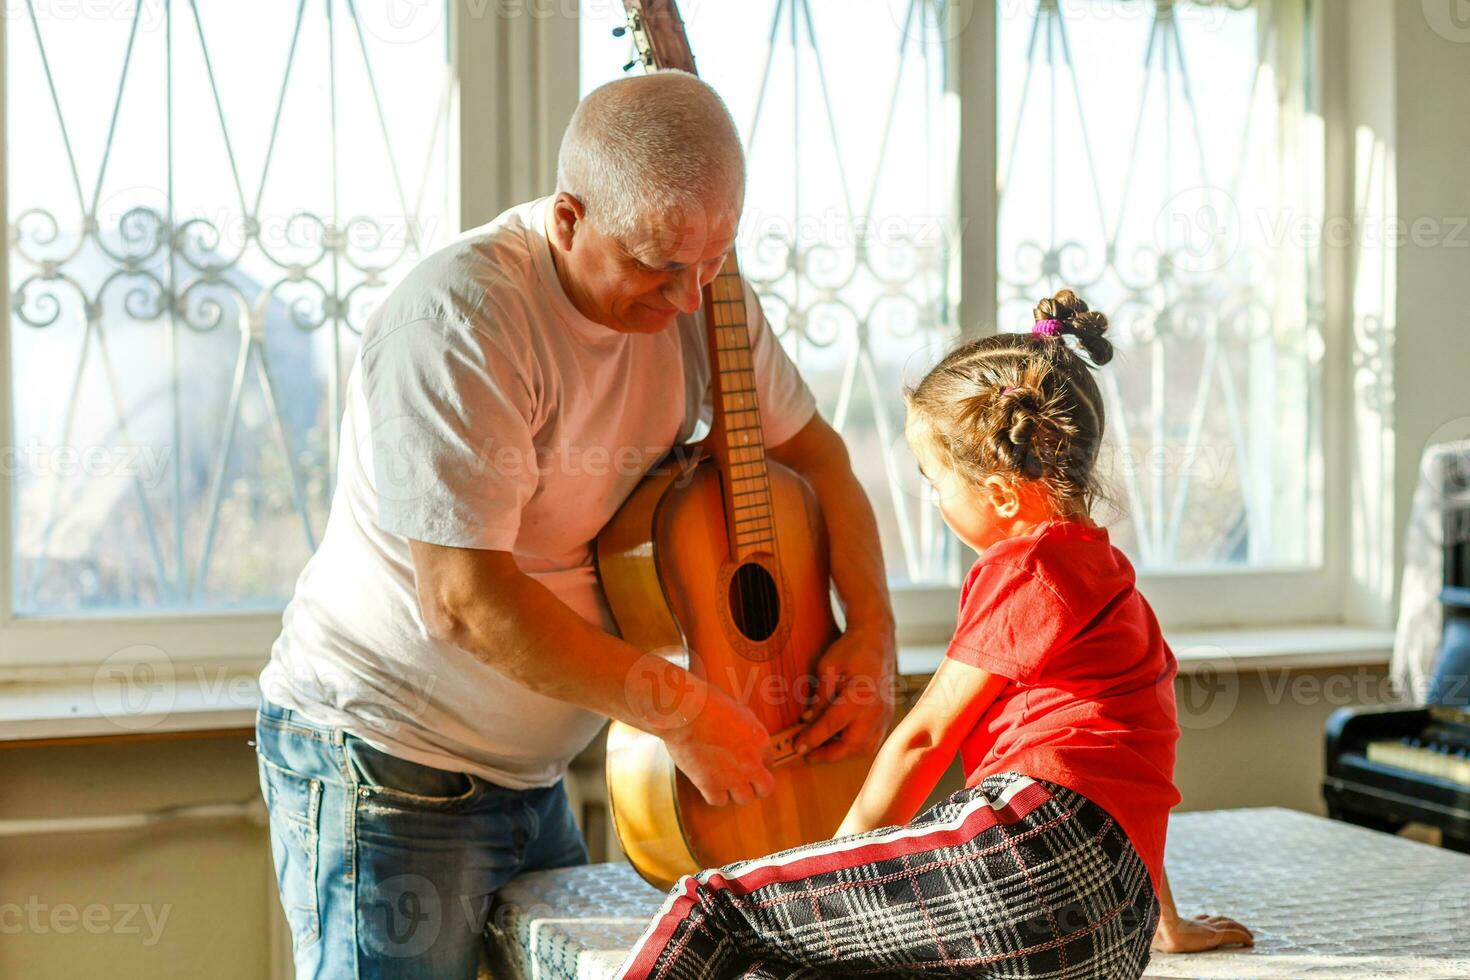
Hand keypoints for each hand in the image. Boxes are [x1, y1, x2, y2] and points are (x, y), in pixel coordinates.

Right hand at [663, 683, 775, 807]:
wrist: (686, 713)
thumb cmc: (708, 703)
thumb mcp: (738, 709)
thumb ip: (746, 725)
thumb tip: (744, 730)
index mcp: (760, 740)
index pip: (769, 761)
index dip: (758, 762)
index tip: (747, 761)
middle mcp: (751, 762)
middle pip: (766, 788)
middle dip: (757, 785)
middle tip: (744, 779)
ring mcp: (732, 777)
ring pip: (745, 799)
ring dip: (736, 792)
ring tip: (725, 781)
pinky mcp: (710, 785)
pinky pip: (719, 801)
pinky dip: (714, 794)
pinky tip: (709, 783)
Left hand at [795, 625, 895, 763]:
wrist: (877, 638)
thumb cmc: (851, 649)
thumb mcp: (827, 669)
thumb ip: (819, 698)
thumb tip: (807, 721)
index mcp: (860, 695)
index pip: (832, 725)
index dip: (813, 739)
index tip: (797, 747)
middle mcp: (876, 709)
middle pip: (852, 745)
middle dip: (828, 754)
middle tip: (807, 754)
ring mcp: (885, 714)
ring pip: (865, 748)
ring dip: (842, 753)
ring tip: (821, 748)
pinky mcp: (887, 716)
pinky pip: (873, 740)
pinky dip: (855, 746)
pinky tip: (838, 740)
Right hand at [1151, 912, 1253, 952]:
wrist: (1164, 933)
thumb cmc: (1157, 933)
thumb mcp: (1156, 933)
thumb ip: (1153, 932)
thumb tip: (1137, 934)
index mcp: (1187, 924)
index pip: (1202, 919)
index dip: (1210, 919)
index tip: (1214, 920)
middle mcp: (1199, 925)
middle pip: (1218, 920)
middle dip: (1229, 922)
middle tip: (1239, 926)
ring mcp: (1208, 929)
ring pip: (1230, 926)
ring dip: (1241, 929)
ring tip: (1250, 935)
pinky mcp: (1216, 935)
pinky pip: (1234, 935)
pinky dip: (1243, 936)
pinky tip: (1250, 941)